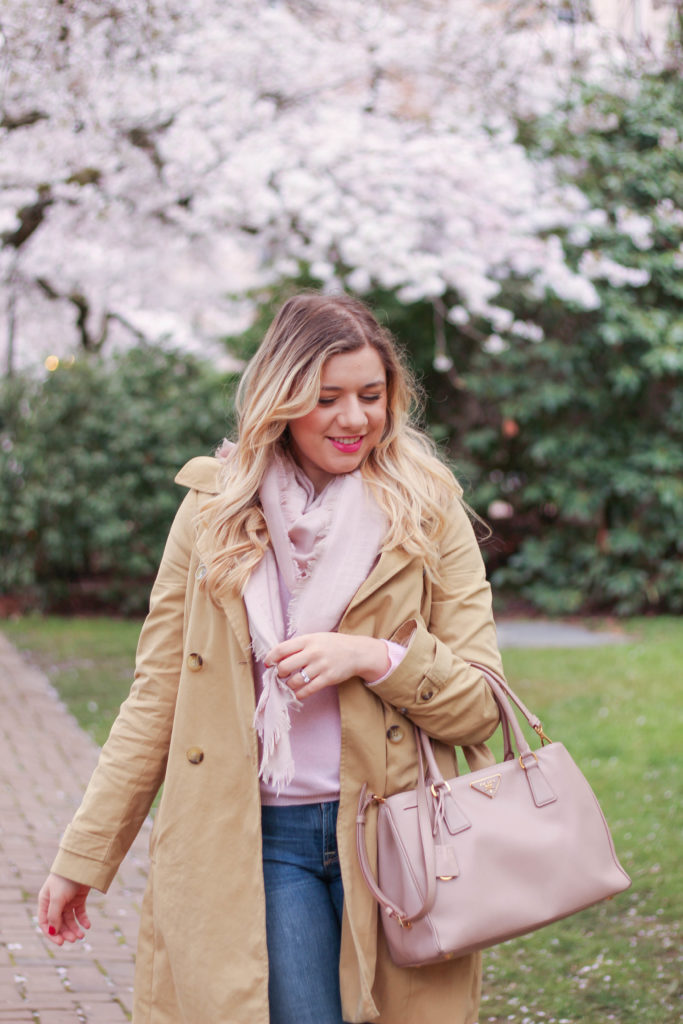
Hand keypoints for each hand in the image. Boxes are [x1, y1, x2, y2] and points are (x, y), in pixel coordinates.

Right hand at [38, 873, 91, 944]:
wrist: (82, 863)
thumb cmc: (65, 879)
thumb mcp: (57, 898)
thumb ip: (54, 916)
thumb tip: (53, 932)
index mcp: (45, 902)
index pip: (45, 923)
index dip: (52, 934)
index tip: (60, 942)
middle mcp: (55, 903)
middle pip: (58, 923)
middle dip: (66, 932)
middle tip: (74, 939)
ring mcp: (67, 901)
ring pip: (69, 920)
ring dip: (75, 929)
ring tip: (81, 935)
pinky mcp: (78, 898)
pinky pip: (80, 913)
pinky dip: (83, 920)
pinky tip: (87, 926)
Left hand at [266, 632, 388, 697]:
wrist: (357, 652)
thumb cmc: (333, 645)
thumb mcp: (316, 638)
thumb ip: (299, 645)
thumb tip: (278, 656)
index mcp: (308, 640)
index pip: (281, 649)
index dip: (270, 658)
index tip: (268, 664)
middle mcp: (313, 652)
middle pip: (285, 666)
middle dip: (279, 673)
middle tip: (281, 674)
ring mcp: (321, 666)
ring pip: (294, 681)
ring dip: (289, 684)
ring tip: (291, 683)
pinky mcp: (328, 678)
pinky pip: (307, 690)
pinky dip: (299, 693)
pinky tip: (298, 692)